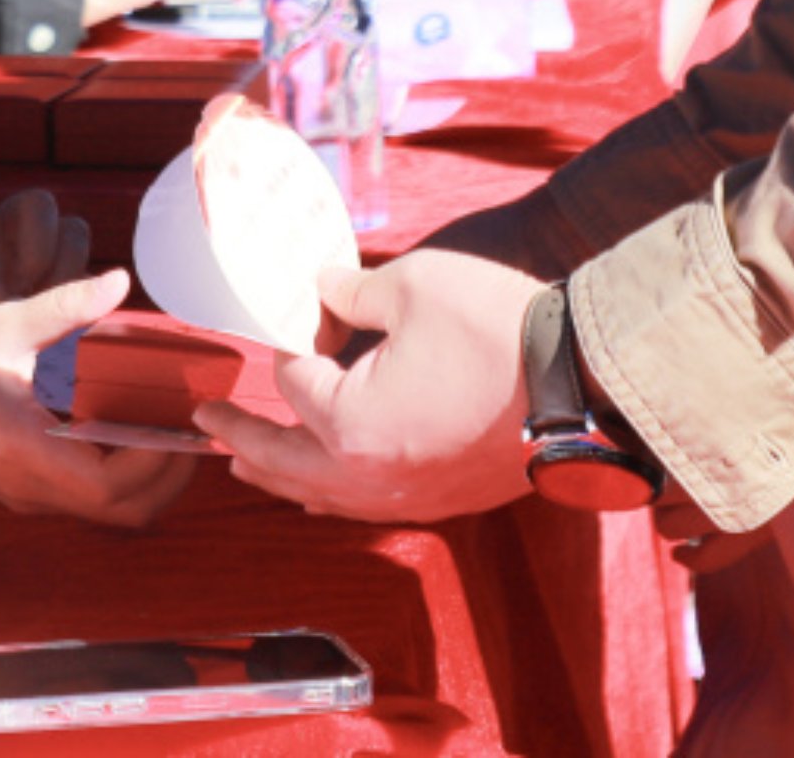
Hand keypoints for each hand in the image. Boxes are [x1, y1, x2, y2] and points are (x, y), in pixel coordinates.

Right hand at [0, 269, 200, 526]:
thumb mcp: (1, 322)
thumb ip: (64, 304)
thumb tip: (118, 279)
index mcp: (27, 452)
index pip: (114, 486)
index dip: (159, 460)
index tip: (182, 418)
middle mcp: (32, 486)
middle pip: (125, 512)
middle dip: (169, 475)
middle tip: (192, 422)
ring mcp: (28, 492)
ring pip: (110, 509)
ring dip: (149, 474)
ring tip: (169, 420)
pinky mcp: (25, 485)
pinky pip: (89, 494)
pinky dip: (123, 469)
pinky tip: (129, 421)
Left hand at [197, 251, 542, 523]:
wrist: (587, 382)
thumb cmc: (500, 331)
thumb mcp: (414, 287)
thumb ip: (354, 294)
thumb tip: (322, 291)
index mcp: (350, 422)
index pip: (296, 379)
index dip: (295, 336)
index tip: (303, 308)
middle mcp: (370, 475)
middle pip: (287, 459)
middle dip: (242, 438)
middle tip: (206, 422)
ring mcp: (410, 496)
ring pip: (325, 495)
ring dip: (282, 475)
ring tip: (248, 467)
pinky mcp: (446, 500)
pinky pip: (368, 505)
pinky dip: (333, 494)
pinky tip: (326, 490)